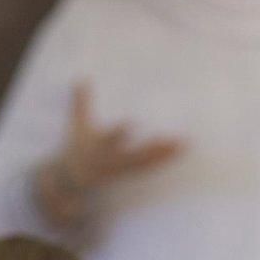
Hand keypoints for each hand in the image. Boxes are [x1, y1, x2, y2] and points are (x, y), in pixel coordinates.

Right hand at [58, 81, 182, 189]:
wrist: (75, 181)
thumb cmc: (78, 149)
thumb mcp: (77, 127)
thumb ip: (81, 104)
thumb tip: (81, 78)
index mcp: (98, 148)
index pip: (109, 139)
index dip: (119, 132)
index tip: (130, 123)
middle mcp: (113, 161)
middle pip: (135, 156)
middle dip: (153, 150)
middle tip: (173, 141)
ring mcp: (123, 169)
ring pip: (147, 163)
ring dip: (166, 155)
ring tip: (184, 144)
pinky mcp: (132, 173)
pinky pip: (151, 167)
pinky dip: (166, 159)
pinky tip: (180, 150)